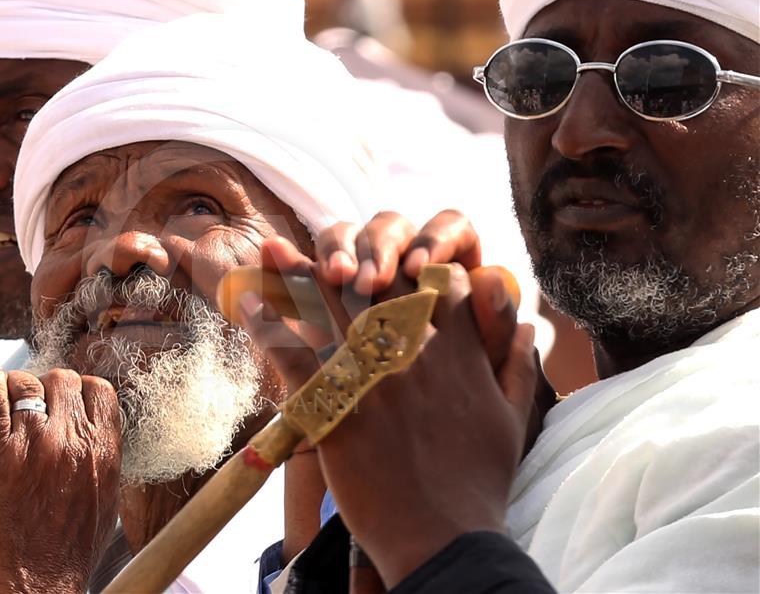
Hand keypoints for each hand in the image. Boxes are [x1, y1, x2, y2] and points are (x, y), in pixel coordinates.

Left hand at [0, 368, 120, 593]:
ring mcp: (33, 445)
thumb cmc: (66, 553)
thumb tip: (89, 427)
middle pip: (62, 379)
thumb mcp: (103, 500)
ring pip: (26, 382)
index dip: (78, 392)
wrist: (33, 588)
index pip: (98, 390)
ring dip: (14, 389)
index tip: (64, 403)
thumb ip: (100, 458)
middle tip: (31, 410)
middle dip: (46, 390)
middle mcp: (73, 443)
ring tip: (4, 409)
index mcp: (105, 453)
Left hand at [242, 264, 538, 587]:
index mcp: (459, 349)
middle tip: (319, 242)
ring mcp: (372, 376)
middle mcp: (414, 350)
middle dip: (348, 256)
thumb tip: (529, 324)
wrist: (443, 535)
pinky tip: (249, 304)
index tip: (392, 263)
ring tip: (275, 252)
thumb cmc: (479, 483)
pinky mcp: (334, 407)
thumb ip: (518, 364)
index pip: (436, 280)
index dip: (412, 264)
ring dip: (297, 275)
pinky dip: (266, 326)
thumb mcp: (514, 418)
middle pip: (376, 283)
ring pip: (329, 307)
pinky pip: (292, 354)